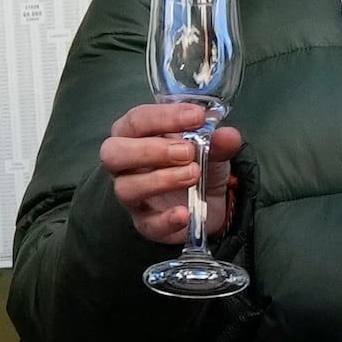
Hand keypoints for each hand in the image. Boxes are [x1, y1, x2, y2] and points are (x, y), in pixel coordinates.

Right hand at [99, 98, 242, 247]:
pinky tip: (184, 212)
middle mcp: (125, 164)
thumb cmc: (197, 162)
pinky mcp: (146, 224)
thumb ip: (218, 140)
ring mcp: (133, 196)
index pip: (137, 119)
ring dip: (160, 179)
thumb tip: (227, 136)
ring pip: (126, 188)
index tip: (196, 117)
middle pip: (114, 153)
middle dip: (149, 150)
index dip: (164, 116)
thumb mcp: (212, 146)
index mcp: (134, 134)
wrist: (210, 201)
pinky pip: (148, 224)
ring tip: (193, 174)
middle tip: (187, 151)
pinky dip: (166, 219)